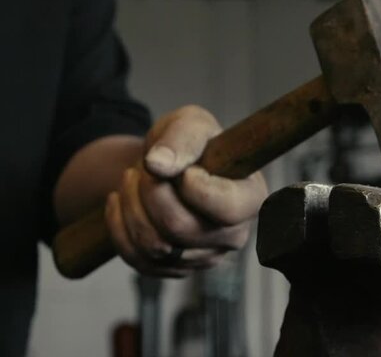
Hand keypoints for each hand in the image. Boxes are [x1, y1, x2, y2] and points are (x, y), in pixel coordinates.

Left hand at [104, 105, 267, 276]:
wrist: (167, 166)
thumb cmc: (189, 144)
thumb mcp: (191, 123)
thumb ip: (181, 138)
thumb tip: (158, 165)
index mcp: (250, 198)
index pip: (227, 209)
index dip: (194, 187)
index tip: (183, 168)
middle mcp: (233, 234)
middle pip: (181, 229)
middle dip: (150, 193)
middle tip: (144, 168)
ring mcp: (205, 256)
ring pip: (154, 246)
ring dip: (131, 206)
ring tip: (131, 178)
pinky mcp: (176, 268)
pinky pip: (137, 259)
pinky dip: (119, 226)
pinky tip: (121, 201)